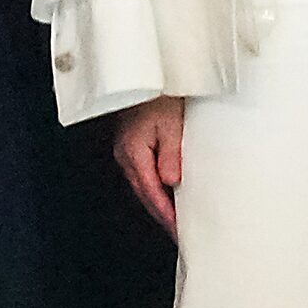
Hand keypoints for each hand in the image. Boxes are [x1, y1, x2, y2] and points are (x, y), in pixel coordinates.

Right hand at [112, 96, 186, 237]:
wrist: (149, 74)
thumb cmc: (162, 95)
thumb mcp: (172, 124)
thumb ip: (172, 154)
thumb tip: (172, 182)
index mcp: (134, 153)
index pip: (151, 193)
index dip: (166, 214)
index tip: (179, 231)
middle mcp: (127, 155)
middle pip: (145, 193)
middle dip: (162, 214)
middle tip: (180, 232)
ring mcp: (128, 149)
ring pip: (144, 185)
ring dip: (160, 201)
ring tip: (177, 218)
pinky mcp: (134, 143)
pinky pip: (145, 172)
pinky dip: (157, 186)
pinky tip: (168, 191)